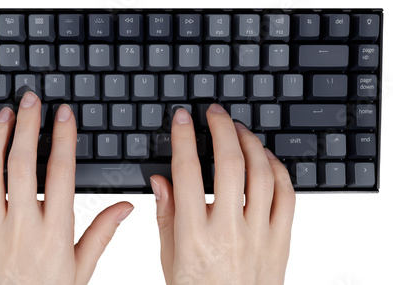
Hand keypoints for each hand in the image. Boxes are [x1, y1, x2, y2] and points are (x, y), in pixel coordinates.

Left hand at [0, 91, 133, 284]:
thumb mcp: (81, 268)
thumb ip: (103, 233)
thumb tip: (126, 206)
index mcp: (54, 231)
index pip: (60, 174)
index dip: (63, 139)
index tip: (64, 115)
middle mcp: (21, 225)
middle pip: (22, 165)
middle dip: (27, 126)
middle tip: (30, 101)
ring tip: (4, 115)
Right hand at [150, 104, 295, 284]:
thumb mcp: (170, 257)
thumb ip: (165, 214)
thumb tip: (161, 180)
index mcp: (194, 235)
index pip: (188, 173)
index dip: (183, 138)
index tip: (183, 119)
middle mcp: (228, 231)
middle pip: (229, 165)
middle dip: (221, 129)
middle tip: (215, 114)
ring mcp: (259, 235)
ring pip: (262, 174)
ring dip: (250, 144)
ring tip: (239, 130)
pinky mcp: (280, 240)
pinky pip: (286, 196)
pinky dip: (277, 169)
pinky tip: (266, 158)